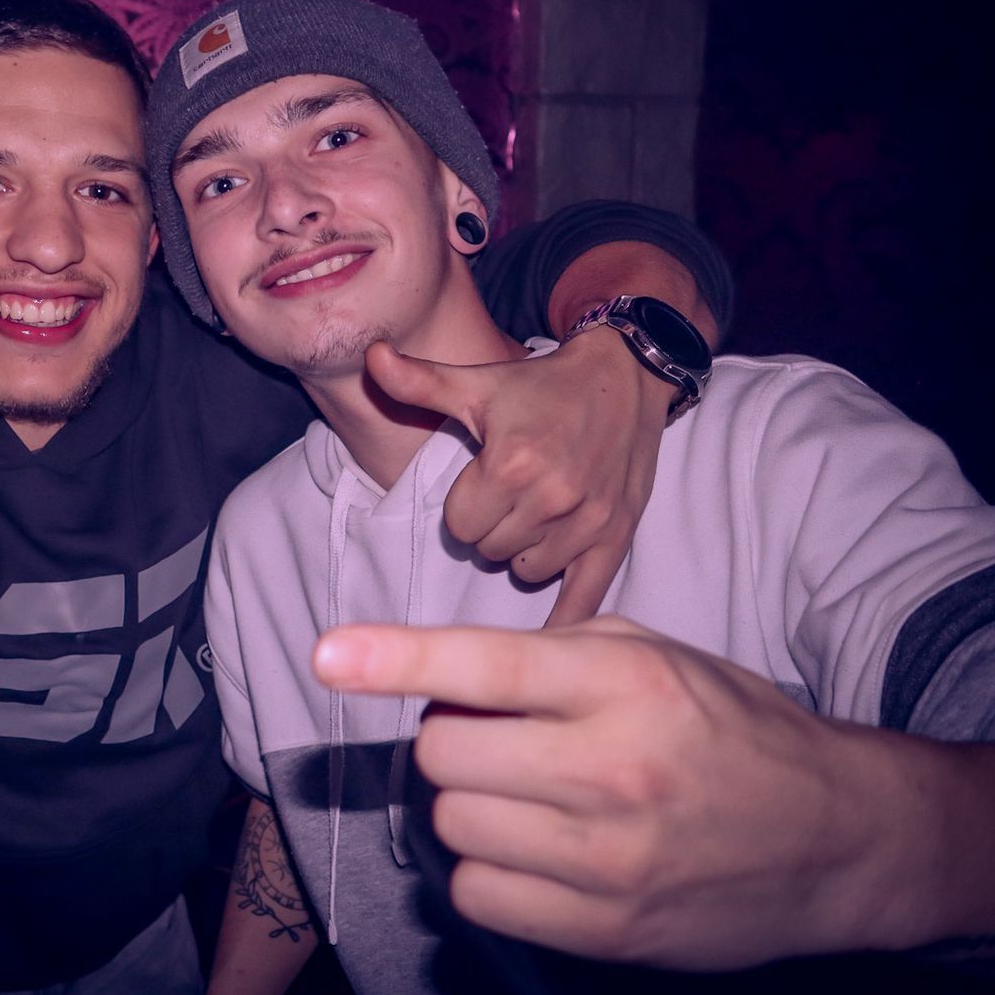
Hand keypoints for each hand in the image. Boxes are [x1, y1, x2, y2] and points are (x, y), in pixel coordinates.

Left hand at [312, 619, 903, 969]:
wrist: (837, 838)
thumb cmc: (728, 728)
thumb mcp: (653, 655)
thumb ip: (545, 653)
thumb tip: (435, 674)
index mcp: (625, 683)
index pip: (485, 665)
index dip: (395, 658)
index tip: (328, 655)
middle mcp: (613, 768)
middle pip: (442, 752)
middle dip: (454, 739)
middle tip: (503, 739)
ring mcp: (610, 859)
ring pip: (453, 823)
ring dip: (472, 804)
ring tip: (531, 796)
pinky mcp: (606, 930)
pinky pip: (477, 895)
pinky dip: (488, 872)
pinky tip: (538, 851)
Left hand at [363, 329, 674, 623]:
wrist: (624, 376)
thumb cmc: (541, 385)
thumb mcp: (476, 383)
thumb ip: (417, 381)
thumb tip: (370, 355)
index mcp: (509, 464)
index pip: (459, 526)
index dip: (464, 508)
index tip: (480, 486)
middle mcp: (550, 497)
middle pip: (490, 551)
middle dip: (492, 529)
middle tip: (509, 498)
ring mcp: (587, 521)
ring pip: (528, 572)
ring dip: (524, 554)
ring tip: (536, 518)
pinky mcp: (617, 536)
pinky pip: (585, 598)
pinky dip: (566, 617)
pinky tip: (553, 639)